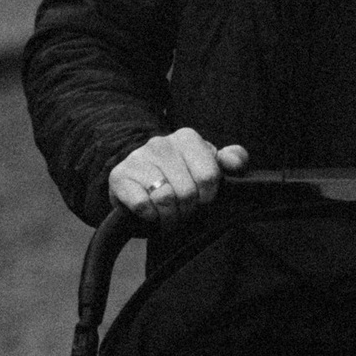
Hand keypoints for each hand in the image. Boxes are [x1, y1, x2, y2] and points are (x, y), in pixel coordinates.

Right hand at [108, 128, 247, 225]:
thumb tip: (235, 163)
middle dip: (188, 210)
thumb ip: (231, 160)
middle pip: (187, 192)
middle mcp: (161, 143)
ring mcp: (138, 158)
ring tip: (169, 215)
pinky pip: (143, 206)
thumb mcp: (209, 165)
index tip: (202, 199)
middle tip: (183, 211)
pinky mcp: (120, 177)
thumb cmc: (181, 176)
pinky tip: (151, 212)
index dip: (208, 196)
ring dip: (170, 217)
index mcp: (187, 138)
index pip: (209, 176)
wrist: (140, 182)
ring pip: (165, 199)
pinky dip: (151, 216)